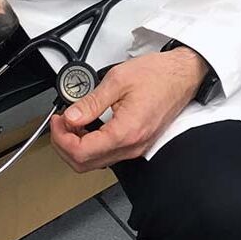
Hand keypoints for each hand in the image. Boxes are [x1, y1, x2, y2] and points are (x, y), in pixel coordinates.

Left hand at [49, 47, 207, 172]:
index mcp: (126, 131)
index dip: (61, 138)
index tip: (57, 121)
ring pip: (95, 163)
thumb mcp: (118, 80)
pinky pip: (108, 155)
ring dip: (77, 147)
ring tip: (71, 123)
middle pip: (85, 164)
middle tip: (59, 123)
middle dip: (64, 146)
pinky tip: (87, 127)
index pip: (82, 152)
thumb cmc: (158, 75)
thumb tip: (71, 117)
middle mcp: (132, 146)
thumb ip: (91, 102)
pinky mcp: (138, 144)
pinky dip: (91, 146)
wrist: (183, 75)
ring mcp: (136, 148)